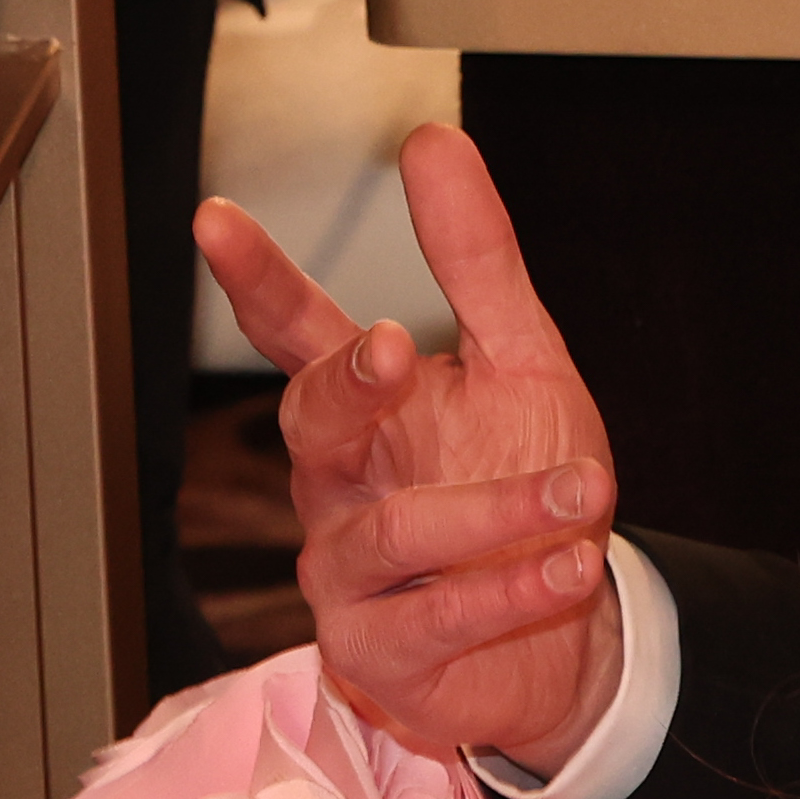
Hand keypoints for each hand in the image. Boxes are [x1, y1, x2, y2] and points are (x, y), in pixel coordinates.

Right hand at [197, 126, 622, 771]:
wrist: (570, 640)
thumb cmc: (530, 495)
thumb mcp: (526, 365)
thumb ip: (477, 263)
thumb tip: (434, 142)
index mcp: (367, 415)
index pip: (293, 336)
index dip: (254, 281)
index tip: (215, 221)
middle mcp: (340, 491)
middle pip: (308, 427)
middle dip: (343, 386)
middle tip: (389, 350)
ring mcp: (349, 578)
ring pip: (388, 533)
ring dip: (491, 508)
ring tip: (584, 490)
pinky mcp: (382, 657)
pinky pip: (432, 621)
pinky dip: (505, 592)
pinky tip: (567, 564)